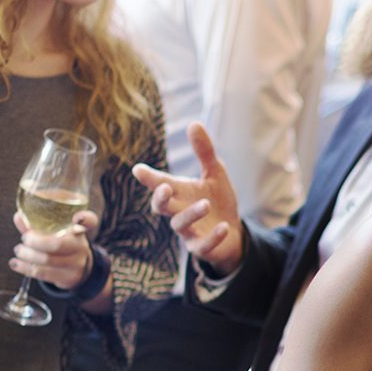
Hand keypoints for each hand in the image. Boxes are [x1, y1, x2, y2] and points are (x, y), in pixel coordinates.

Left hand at [11, 209, 98, 290]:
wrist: (78, 270)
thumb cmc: (62, 246)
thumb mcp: (55, 234)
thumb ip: (37, 225)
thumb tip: (18, 216)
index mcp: (78, 230)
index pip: (89, 221)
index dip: (85, 219)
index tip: (78, 218)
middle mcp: (80, 246)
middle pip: (57, 244)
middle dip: (35, 242)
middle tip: (24, 239)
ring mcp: (76, 263)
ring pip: (46, 260)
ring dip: (27, 255)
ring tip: (19, 251)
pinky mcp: (68, 277)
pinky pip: (42, 273)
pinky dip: (24, 267)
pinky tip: (15, 263)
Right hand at [133, 122, 243, 273]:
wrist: (233, 231)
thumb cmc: (218, 200)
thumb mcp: (214, 173)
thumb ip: (204, 152)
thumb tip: (193, 123)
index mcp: (178, 192)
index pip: (159, 183)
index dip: (149, 178)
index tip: (138, 170)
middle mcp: (178, 211)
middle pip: (161, 207)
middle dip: (160, 198)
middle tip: (165, 188)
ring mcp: (189, 231)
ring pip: (179, 225)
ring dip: (191, 214)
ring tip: (206, 204)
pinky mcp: (202, 247)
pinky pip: (202, 246)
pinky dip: (212, 238)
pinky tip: (224, 227)